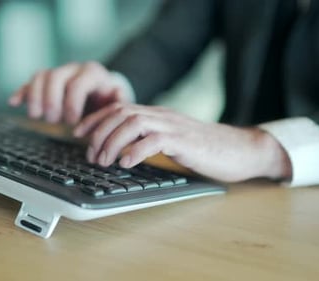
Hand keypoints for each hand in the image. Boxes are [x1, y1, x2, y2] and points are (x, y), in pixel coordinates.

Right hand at [8, 62, 131, 124]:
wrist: (102, 90)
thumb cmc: (109, 99)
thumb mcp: (118, 100)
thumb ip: (120, 101)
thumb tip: (118, 99)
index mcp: (92, 73)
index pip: (78, 83)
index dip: (72, 103)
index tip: (72, 122)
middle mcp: (73, 69)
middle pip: (55, 77)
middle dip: (51, 100)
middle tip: (53, 120)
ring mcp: (58, 73)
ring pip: (40, 76)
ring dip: (34, 97)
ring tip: (36, 116)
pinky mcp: (45, 81)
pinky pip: (30, 81)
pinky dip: (21, 92)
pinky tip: (14, 102)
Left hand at [74, 103, 291, 181]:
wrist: (240, 150)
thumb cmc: (205, 149)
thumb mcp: (173, 141)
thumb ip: (151, 139)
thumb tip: (122, 151)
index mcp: (158, 115)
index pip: (119, 108)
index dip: (96, 119)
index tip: (78, 133)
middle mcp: (162, 115)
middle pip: (121, 113)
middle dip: (99, 132)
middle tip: (90, 154)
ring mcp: (174, 126)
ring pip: (133, 123)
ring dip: (112, 141)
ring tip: (103, 160)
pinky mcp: (185, 141)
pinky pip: (155, 140)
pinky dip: (135, 150)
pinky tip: (125, 163)